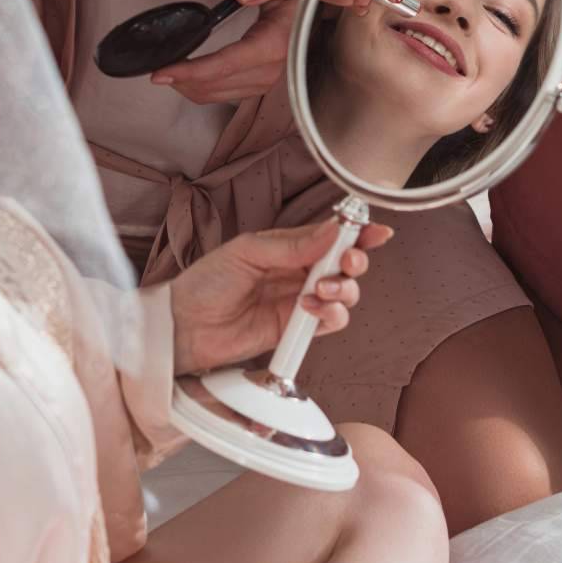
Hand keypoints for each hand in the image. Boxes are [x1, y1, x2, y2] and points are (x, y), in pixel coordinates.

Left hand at [152, 0, 368, 104]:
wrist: (322, 2)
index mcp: (276, 43)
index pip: (226, 64)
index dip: (192, 71)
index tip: (161, 73)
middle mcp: (273, 69)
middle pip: (215, 84)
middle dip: (182, 79)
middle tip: (154, 65)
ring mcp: (269, 80)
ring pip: (217, 94)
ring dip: (189, 86)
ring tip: (167, 70)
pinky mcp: (262, 84)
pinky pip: (224, 94)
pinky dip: (201, 87)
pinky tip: (187, 75)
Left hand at [169, 219, 393, 374]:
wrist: (185, 326)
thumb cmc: (206, 283)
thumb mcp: (246, 252)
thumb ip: (291, 245)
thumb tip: (331, 232)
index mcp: (286, 247)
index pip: (329, 236)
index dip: (356, 232)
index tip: (376, 231)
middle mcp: (297, 273)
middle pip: (344, 265)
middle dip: (354, 261)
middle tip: (346, 262)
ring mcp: (299, 302)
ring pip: (344, 294)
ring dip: (342, 289)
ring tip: (318, 290)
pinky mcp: (296, 330)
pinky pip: (330, 322)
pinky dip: (330, 314)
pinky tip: (309, 309)